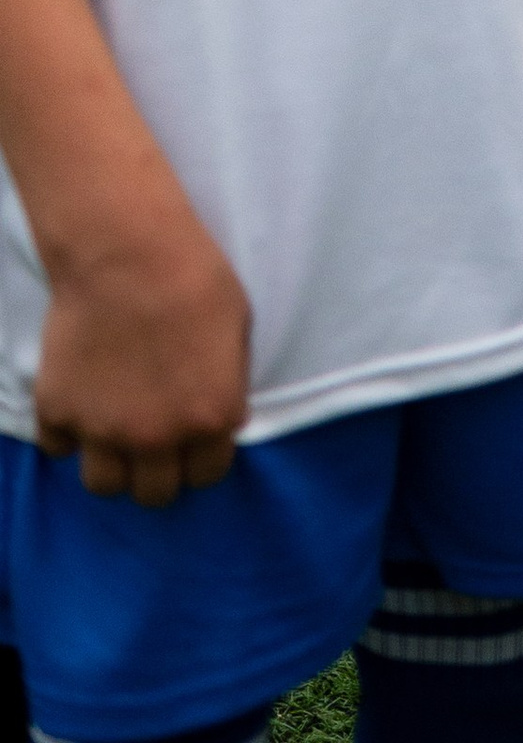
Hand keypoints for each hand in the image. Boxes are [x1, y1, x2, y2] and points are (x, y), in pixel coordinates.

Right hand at [33, 201, 249, 502]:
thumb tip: (222, 417)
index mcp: (209, 419)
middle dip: (158, 473)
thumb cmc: (194, 277)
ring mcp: (102, 430)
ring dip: (112, 464)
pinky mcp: (59, 411)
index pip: (207, 476)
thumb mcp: (239, 330)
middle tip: (153, 443)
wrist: (127, 251)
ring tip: (115, 434)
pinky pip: (59, 446)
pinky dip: (68, 431)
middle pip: (154, 494)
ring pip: (104, 485)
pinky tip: (82, 402)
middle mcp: (157, 437)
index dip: (201, 459)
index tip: (193, 443)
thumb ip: (228, 386)